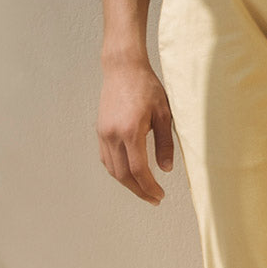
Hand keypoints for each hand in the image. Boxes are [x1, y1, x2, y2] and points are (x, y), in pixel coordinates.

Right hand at [97, 58, 173, 204]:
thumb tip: (165, 169)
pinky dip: (117, 170)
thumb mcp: (164, 113)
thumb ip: (164, 143)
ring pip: (112, 169)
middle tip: (154, 199)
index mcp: (130, 131)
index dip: (149, 186)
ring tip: (144, 190)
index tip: (160, 196)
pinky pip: (107, 158)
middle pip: (123, 174)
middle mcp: (113, 135)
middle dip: (139, 190)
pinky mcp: (101, 131)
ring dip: (128, 183)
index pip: (138, 169)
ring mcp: (104, 133)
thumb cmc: (147, 87)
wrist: (123, 68)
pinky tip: (130, 174)